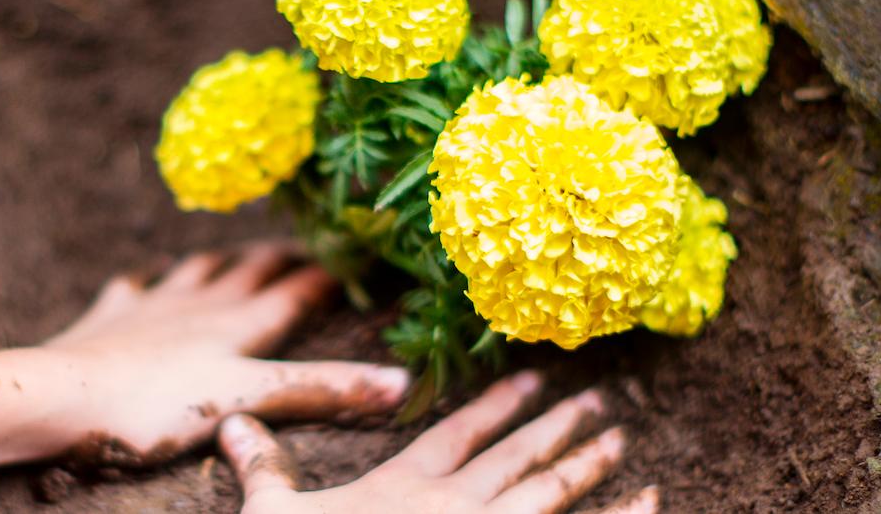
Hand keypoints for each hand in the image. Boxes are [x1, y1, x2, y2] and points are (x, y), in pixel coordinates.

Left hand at [36, 241, 410, 465]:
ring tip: (232, 254)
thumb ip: (322, 388)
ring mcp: (152, 306)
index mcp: (238, 325)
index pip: (294, 294)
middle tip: (301, 247)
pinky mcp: (109, 317)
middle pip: (249, 273)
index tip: (355, 255)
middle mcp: (200, 305)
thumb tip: (400, 382)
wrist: (62, 394)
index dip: (327, 276)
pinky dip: (142, 283)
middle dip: (278, 260)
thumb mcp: (249, 398)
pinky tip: (140, 281)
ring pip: (195, 272)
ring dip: (219, 262)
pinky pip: (130, 289)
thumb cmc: (156, 403)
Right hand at [218, 371, 658, 513]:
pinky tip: (652, 498)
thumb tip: (228, 422)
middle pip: (515, 456)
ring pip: (548, 492)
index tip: (528, 379)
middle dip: (557, 426)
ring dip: (587, 463)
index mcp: (404, 486)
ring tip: (620, 437)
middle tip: (597, 398)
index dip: (494, 404)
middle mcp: (455, 505)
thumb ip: (264, 468)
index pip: (458, 432)